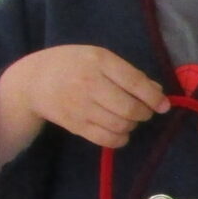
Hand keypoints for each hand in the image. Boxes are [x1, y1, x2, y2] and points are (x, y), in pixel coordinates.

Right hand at [0, 45, 165, 158]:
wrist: (34, 81)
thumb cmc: (73, 65)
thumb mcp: (99, 58)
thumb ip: (129, 73)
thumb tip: (158, 92)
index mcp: (99, 61)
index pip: (134, 83)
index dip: (154, 97)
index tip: (163, 105)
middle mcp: (89, 84)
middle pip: (129, 108)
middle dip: (144, 113)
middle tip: (144, 111)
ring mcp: (81, 107)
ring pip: (121, 126)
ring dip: (132, 125)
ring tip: (128, 118)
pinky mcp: (76, 126)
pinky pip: (107, 140)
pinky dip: (120, 139)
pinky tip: (119, 131)